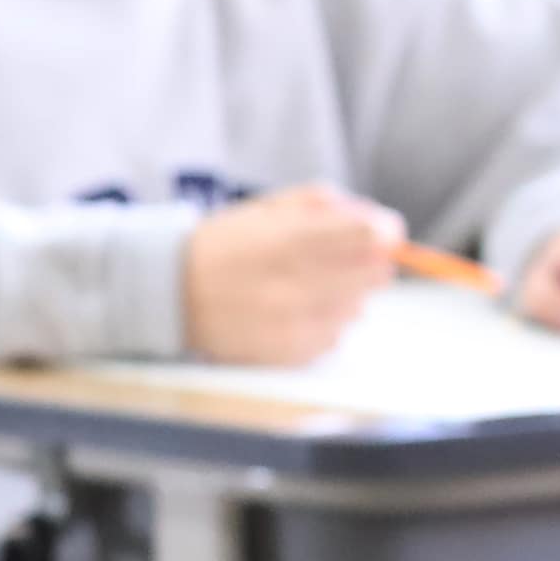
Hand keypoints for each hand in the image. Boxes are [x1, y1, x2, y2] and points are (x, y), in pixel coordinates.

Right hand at [181, 184, 403, 365]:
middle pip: (374, 273)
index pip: (371, 235)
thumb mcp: (270, 208)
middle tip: (351, 257)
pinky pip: (335, 337)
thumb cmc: (227, 245)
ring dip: (348, 294)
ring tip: (311, 285)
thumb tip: (382, 223)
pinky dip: (327, 323)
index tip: (384, 233)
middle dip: (371, 261)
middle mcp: (295, 284)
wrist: (172, 293)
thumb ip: (327, 207)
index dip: (386, 232)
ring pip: (358, 307)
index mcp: (289, 238)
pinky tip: (298, 311)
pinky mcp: (289, 354)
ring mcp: (293, 323)